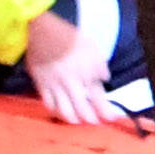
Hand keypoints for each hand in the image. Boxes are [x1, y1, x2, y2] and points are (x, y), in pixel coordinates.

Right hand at [20, 0, 124, 126]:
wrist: (41, 31)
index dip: (107, 110)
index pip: (98, 97)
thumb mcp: (92, 46)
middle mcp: (71, 81)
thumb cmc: (68, 37)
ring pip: (64, 111)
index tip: (113, 117)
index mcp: (85, 71)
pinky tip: (61, 113)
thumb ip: (100, 65)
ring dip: (74, 120)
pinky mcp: (41, 85)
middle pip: (82, 109)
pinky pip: (49, 105)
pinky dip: (56, 112)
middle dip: (91, 119)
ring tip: (79, 121)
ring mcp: (54, 85)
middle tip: (96, 122)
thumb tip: (105, 80)